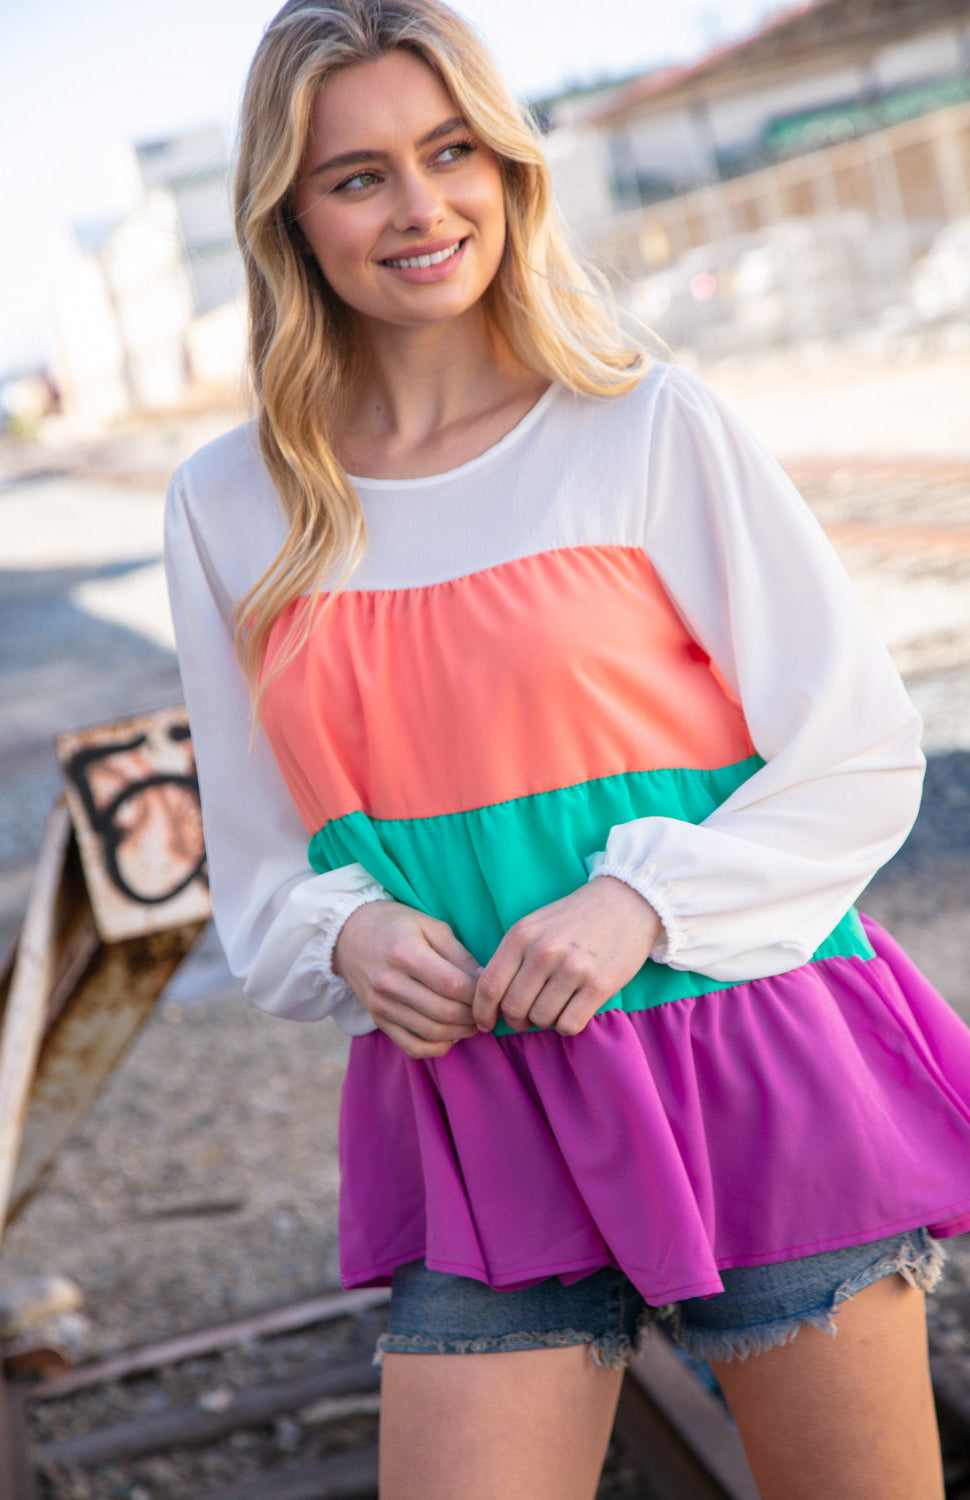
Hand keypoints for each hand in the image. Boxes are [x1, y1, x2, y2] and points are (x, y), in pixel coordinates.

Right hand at [333, 901, 480, 1058]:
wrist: (349, 934)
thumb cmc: (395, 925)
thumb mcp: (430, 925)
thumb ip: (458, 954)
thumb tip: (485, 980)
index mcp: (404, 952)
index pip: (453, 985)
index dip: (480, 993)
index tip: (492, 991)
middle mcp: (389, 982)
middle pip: (445, 1012)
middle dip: (475, 1015)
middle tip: (489, 1010)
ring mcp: (381, 1005)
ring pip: (432, 1033)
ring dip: (461, 1033)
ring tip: (475, 1022)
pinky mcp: (377, 1020)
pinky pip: (411, 1047)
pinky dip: (436, 1048)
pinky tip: (451, 1036)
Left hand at [473, 878, 660, 1037]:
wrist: (625, 902)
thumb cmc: (574, 918)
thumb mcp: (534, 926)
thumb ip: (510, 957)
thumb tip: (487, 998)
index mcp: (521, 935)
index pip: (488, 986)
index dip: (482, 1012)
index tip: (485, 1023)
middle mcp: (544, 951)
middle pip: (514, 1009)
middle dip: (516, 1020)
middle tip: (526, 1017)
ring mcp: (573, 968)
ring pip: (541, 1019)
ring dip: (545, 1021)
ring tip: (554, 1006)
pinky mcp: (599, 985)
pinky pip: (569, 1025)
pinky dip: (567, 1025)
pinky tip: (572, 1010)